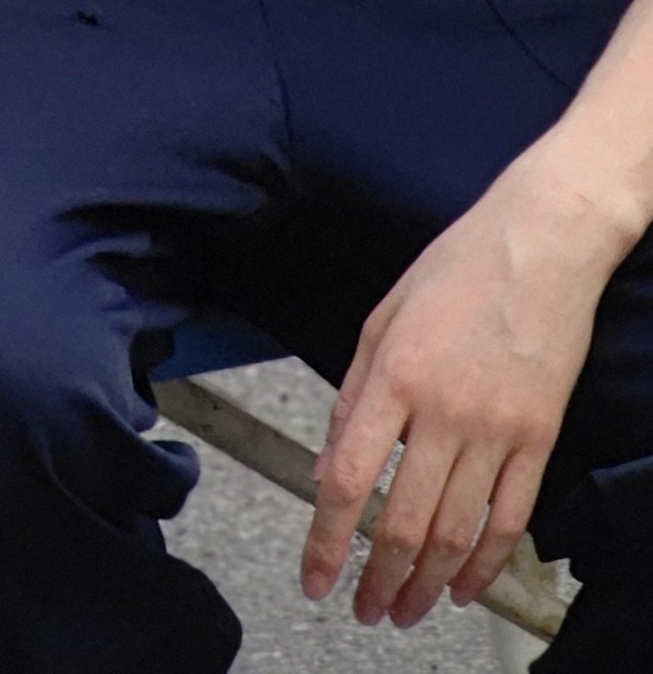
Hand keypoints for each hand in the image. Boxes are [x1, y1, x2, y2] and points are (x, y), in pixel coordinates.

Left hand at [301, 155, 622, 626]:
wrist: (539, 245)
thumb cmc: (453, 269)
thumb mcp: (381, 316)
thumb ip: (354, 393)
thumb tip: (330, 460)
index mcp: (393, 376)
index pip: (347, 478)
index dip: (326, 539)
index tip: (314, 576)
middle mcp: (444, 412)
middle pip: (405, 521)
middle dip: (377, 578)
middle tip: (362, 608)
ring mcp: (497, 430)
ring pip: (458, 533)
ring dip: (427, 583)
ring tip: (404, 609)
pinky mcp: (540, 439)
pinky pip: (512, 519)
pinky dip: (487, 564)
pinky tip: (465, 587)